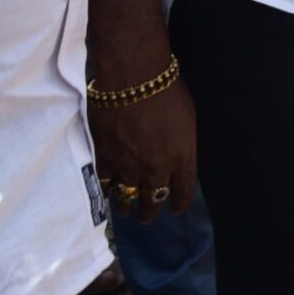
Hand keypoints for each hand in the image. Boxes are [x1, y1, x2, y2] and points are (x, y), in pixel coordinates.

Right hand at [88, 71, 197, 225]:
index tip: (176, 209)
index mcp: (182, 158)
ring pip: (127, 198)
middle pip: (154, 201)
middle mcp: (156, 169)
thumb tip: (176, 156)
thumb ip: (182, 145)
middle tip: (146, 216)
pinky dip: (108, 190)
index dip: (179, 203)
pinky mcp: (105, 158)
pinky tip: (109, 191)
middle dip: (150, 212)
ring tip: (126, 211)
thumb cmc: (167, 90)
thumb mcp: (188, 120)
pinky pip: (106, 184)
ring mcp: (129, 166)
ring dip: (127, 207)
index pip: (183, 191)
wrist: (134, 78)